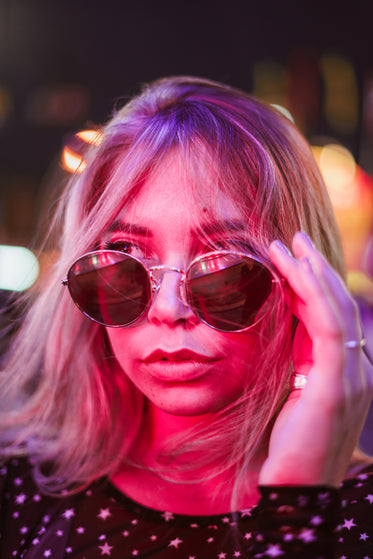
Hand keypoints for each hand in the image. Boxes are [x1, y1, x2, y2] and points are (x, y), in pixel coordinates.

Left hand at [258, 232, 372, 486]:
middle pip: (339, 306)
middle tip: (292, 240)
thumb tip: (284, 332)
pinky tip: (295, 270)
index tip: (289, 259)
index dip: (313, 285)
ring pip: (337, 308)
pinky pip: (330, 326)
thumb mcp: (293, 394)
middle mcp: (358, 369)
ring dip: (312, 272)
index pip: (332, 317)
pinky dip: (314, 292)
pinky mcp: (338, 383)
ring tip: (288, 245)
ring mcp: (353, 376)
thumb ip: (297, 364)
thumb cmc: (287, 446)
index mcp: (347, 371)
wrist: (293, 491)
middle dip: (314, 268)